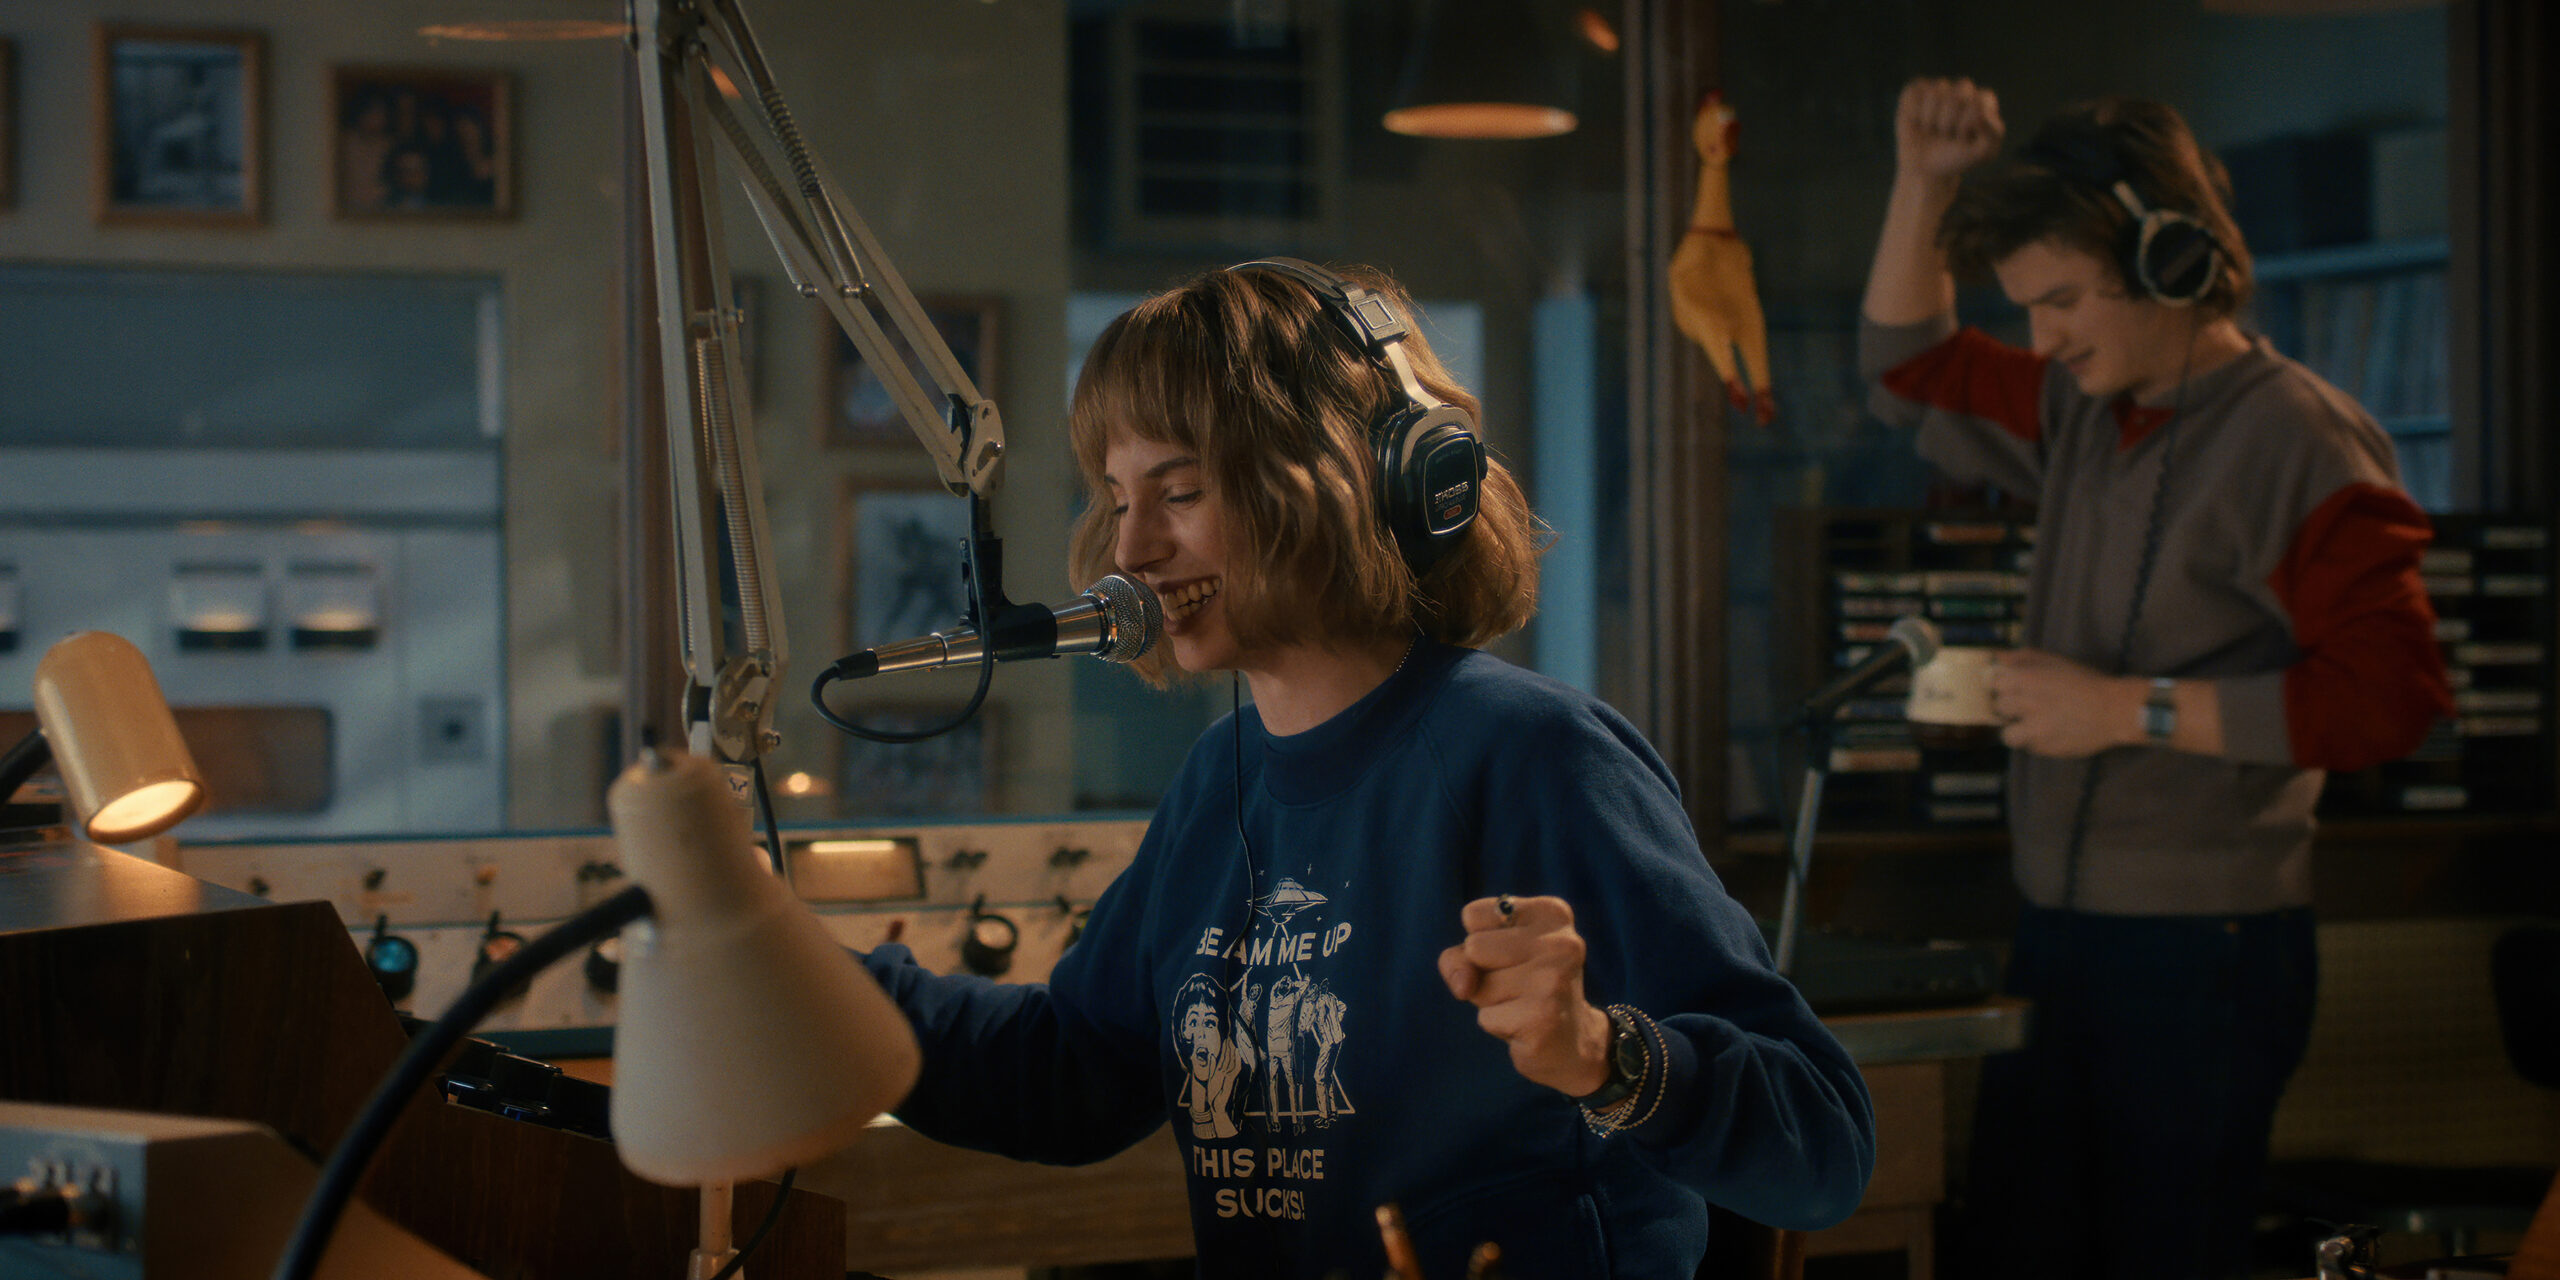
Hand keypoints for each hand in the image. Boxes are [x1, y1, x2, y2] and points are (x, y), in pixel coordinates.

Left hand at [1438, 895, 1613, 1097]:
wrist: (1570, 1040)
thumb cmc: (1523, 988)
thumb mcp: (1488, 956)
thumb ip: (1460, 957)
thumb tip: (1464, 986)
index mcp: (1551, 913)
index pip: (1473, 914)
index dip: (1478, 942)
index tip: (1512, 955)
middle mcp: (1560, 941)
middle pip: (1473, 947)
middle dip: (1482, 973)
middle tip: (1517, 985)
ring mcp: (1554, 979)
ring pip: (1478, 986)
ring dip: (1489, 1002)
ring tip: (1523, 1004)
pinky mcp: (1544, 1018)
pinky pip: (1486, 1018)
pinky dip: (1497, 1026)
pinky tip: (1526, 1025)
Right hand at [1895, 77, 2003, 181]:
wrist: (1926, 170)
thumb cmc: (1956, 158)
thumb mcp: (1982, 153)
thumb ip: (1992, 133)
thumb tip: (1980, 113)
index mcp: (1984, 101)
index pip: (1977, 103)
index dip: (1965, 126)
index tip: (1963, 140)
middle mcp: (1963, 90)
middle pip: (1957, 97)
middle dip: (1948, 123)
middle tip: (1946, 136)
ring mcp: (1939, 89)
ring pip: (1934, 94)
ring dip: (1930, 120)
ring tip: (1932, 130)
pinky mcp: (1915, 91)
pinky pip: (1913, 94)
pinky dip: (1913, 113)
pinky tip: (1918, 123)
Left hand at [1990, 649, 2140, 757]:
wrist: (2114, 710)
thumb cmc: (2085, 683)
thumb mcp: (2055, 662)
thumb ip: (2023, 658)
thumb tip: (1996, 657)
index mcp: (2027, 679)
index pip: (1994, 683)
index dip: (2005, 686)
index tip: (2014, 688)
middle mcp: (2026, 704)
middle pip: (1999, 707)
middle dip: (2011, 707)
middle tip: (2028, 707)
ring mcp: (2034, 728)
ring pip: (2007, 734)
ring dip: (2018, 730)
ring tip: (2033, 726)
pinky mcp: (2044, 748)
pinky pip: (2028, 747)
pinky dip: (2036, 742)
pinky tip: (2051, 734)